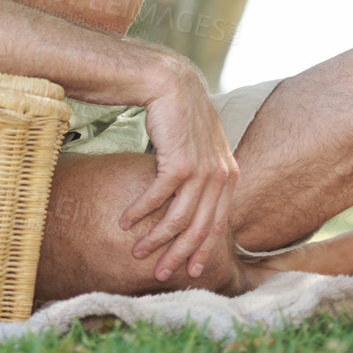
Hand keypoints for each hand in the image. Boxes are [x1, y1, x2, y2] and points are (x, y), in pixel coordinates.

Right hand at [125, 57, 240, 281]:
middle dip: (180, 254)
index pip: (217, 223)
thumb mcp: (196, 144)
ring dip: (157, 238)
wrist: (167, 79)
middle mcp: (221, 175)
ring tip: (137, 251)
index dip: (203, 249)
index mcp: (228, 174)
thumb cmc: (175, 112)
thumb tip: (186, 195)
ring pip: (181, 217)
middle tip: (161, 273)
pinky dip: (140, 211)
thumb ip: (198, 169)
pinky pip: (158, 196)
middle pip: (201, 228)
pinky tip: (124, 220)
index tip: (189, 270)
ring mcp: (203, 169)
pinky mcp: (180, 161)